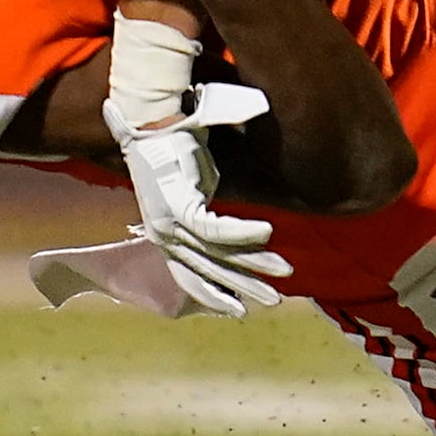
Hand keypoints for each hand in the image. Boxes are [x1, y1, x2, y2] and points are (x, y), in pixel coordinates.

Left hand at [106, 90, 289, 317]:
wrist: (151, 124)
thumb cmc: (168, 150)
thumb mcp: (190, 186)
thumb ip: (203, 209)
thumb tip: (221, 219)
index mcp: (164, 234)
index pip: (188, 277)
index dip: (213, 296)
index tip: (237, 311)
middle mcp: (165, 235)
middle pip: (209, 270)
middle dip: (244, 287)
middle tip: (273, 300)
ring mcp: (170, 223)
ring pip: (218, 253)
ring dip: (253, 263)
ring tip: (284, 271)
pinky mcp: (179, 206)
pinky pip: (215, 229)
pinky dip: (242, 233)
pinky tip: (268, 233)